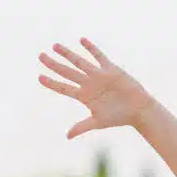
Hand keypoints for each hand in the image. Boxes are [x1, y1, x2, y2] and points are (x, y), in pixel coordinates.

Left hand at [38, 38, 153, 138]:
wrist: (137, 109)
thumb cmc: (118, 117)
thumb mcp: (98, 122)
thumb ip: (82, 127)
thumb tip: (67, 136)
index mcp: (84, 96)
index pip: (63, 88)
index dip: (52, 83)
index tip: (39, 77)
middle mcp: (88, 84)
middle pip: (66, 72)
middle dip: (53, 64)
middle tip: (40, 56)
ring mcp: (98, 75)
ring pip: (79, 62)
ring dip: (67, 54)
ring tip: (55, 45)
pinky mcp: (110, 69)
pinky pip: (98, 56)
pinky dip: (91, 48)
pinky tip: (81, 40)